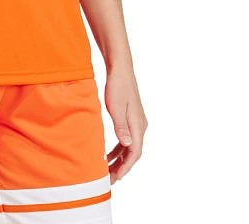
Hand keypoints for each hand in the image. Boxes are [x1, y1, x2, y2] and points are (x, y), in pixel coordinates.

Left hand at [103, 65, 147, 182]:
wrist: (120, 69)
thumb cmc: (117, 86)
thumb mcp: (116, 107)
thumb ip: (122, 127)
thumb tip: (128, 145)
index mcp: (138, 126)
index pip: (134, 153)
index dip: (125, 167)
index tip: (115, 177)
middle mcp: (141, 126)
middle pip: (133, 153)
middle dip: (122, 167)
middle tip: (109, 180)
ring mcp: (137, 123)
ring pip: (130, 148)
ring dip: (120, 160)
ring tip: (107, 170)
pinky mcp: (131, 119)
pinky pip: (126, 139)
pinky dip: (118, 149)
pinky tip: (108, 154)